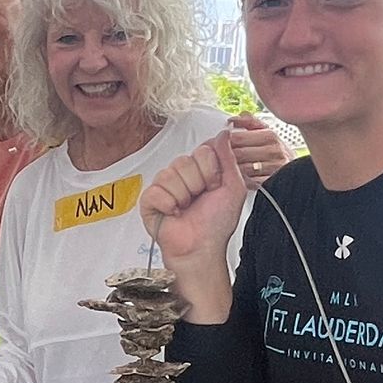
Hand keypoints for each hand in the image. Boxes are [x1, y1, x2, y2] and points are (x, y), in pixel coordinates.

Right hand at [140, 139, 244, 317]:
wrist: (202, 248)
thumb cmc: (217, 223)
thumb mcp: (233, 188)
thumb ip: (228, 158)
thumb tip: (224, 133)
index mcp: (200, 169)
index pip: (202, 150)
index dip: (211, 170)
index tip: (215, 186)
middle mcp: (181, 175)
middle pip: (185, 161)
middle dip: (197, 184)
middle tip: (199, 200)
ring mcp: (163, 187)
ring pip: (169, 174)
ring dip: (183, 196)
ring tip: (186, 208)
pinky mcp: (149, 200)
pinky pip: (155, 191)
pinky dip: (168, 205)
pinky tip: (173, 214)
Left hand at [225, 114, 288, 187]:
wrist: (295, 169)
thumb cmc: (275, 150)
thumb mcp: (265, 131)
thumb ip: (248, 122)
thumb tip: (232, 120)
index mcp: (270, 135)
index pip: (238, 138)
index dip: (224, 141)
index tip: (218, 143)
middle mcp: (273, 150)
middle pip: (238, 154)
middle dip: (226, 156)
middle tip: (218, 157)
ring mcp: (274, 167)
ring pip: (242, 169)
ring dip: (232, 169)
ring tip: (226, 167)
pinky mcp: (272, 182)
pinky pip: (250, 182)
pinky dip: (241, 181)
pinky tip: (237, 178)